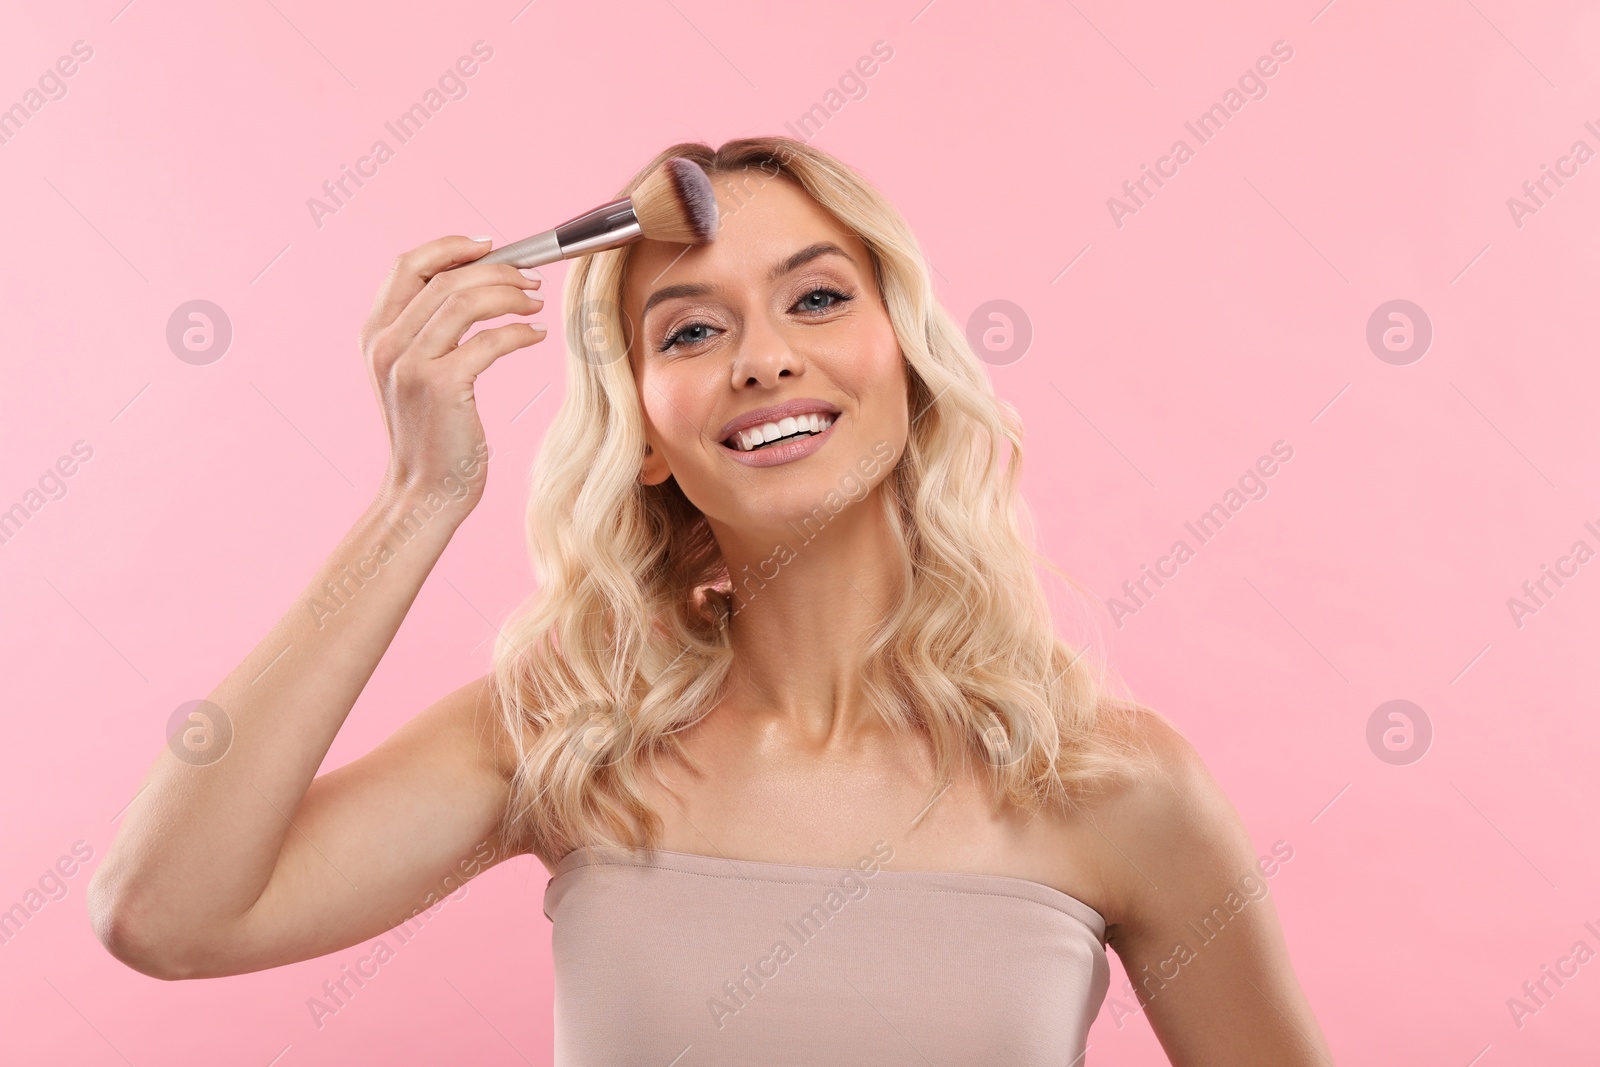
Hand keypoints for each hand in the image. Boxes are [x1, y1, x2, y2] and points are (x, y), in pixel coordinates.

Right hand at [360, 235, 545, 517]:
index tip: (491, 246)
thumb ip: (427, 332)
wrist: (423, 491)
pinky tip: (535, 336)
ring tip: (536, 303)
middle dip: (496, 271)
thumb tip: (474, 285)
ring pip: (465, 301)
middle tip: (531, 280)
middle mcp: (385, 344)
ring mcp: (410, 364)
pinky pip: (488, 340)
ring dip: (510, 294)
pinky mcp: (441, 385)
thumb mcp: (415, 375)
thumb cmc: (431, 434)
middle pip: (446, 279)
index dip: (450, 247)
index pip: (407, 265)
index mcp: (375, 334)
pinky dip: (518, 332)